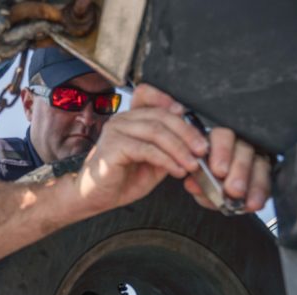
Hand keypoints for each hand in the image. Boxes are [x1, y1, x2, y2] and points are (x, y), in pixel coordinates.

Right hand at [71, 83, 270, 213]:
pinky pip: (147, 149)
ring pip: (156, 131)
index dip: (167, 99)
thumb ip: (167, 149)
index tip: (187, 114)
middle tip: (202, 150)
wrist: (94, 198)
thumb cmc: (119, 180)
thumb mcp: (152, 162)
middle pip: (160, 116)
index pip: (148, 95)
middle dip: (187, 133)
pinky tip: (176, 170)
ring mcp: (115, 132)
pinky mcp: (113, 147)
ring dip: (179, 148)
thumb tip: (194, 144)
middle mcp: (121, 120)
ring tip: (192, 164)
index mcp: (129, 119)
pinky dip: (166, 160)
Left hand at [182, 128, 271, 211]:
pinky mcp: (268, 173)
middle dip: (239, 170)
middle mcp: (240, 145)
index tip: (219, 171)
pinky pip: (269, 182)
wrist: (220, 195)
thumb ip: (195, 182)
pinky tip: (254, 204)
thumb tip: (192, 184)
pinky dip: (261, 194)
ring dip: (253, 184)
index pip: (223, 136)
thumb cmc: (206, 182)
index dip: (222, 151)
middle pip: (245, 150)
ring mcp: (257, 157)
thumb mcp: (197, 182)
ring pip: (261, 164)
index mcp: (218, 141)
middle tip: (233, 189)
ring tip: (244, 201)